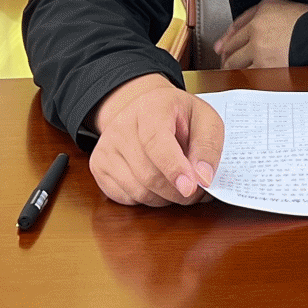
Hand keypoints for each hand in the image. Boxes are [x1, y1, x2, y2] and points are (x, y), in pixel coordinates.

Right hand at [88, 73, 225, 206]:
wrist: (145, 110)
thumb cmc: (177, 116)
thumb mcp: (205, 119)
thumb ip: (208, 146)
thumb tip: (203, 178)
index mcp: (150, 107)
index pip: (156, 141)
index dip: (174, 168)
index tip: (190, 187)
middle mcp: (121, 126)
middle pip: (148, 174)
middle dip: (178, 192)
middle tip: (197, 191)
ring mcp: (105, 147)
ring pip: (138, 191)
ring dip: (165, 198)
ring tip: (180, 187)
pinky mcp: (98, 167)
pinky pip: (126, 198)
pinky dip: (148, 200)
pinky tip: (159, 185)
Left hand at [214, 0, 307, 69]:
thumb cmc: (305, 20)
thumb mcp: (275, 5)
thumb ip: (246, 17)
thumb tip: (223, 40)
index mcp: (259, 17)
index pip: (232, 35)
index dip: (226, 45)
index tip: (224, 51)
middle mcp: (257, 34)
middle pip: (231, 53)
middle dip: (229, 60)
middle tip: (231, 64)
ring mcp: (263, 53)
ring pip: (238, 67)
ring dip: (238, 71)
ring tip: (244, 72)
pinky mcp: (270, 69)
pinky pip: (251, 77)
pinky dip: (250, 79)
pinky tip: (255, 77)